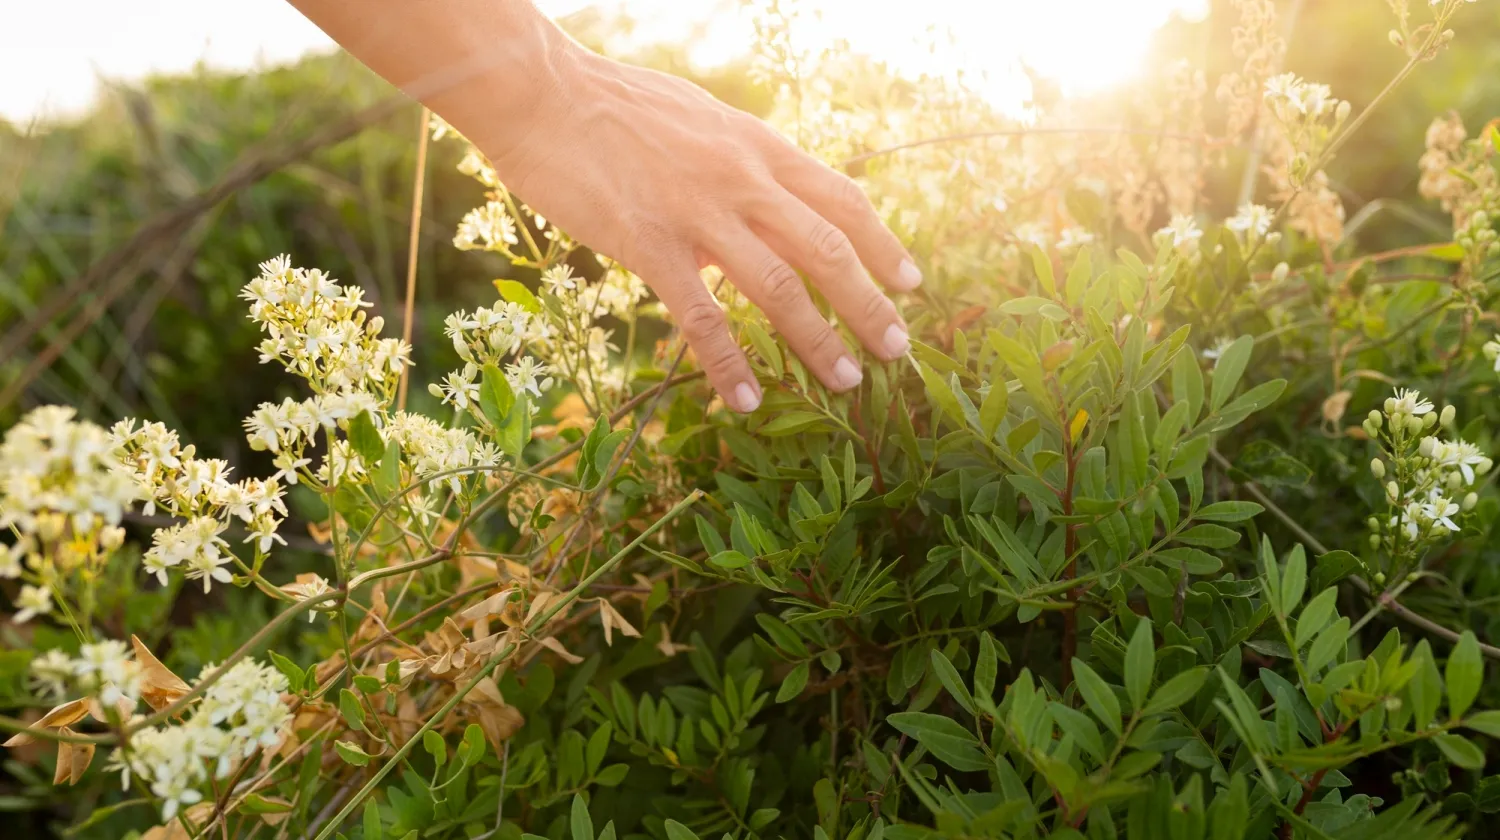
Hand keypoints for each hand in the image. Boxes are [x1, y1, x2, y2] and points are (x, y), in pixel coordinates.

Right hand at [484, 46, 921, 412]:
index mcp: (756, 147)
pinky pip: (701, 316)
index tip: (911, 283)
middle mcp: (741, 178)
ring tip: (846, 381)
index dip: (881, 244)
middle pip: (826, 247)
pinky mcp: (649, 243)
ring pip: (778, 285)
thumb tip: (762, 199)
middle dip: (869, 303)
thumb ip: (738, 163)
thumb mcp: (700, 121)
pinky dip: (728, 363)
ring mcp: (698, 211)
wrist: (542, 93)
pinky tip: (745, 399)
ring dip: (817, 339)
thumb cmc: (613, 107)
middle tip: (898, 349)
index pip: (839, 199)